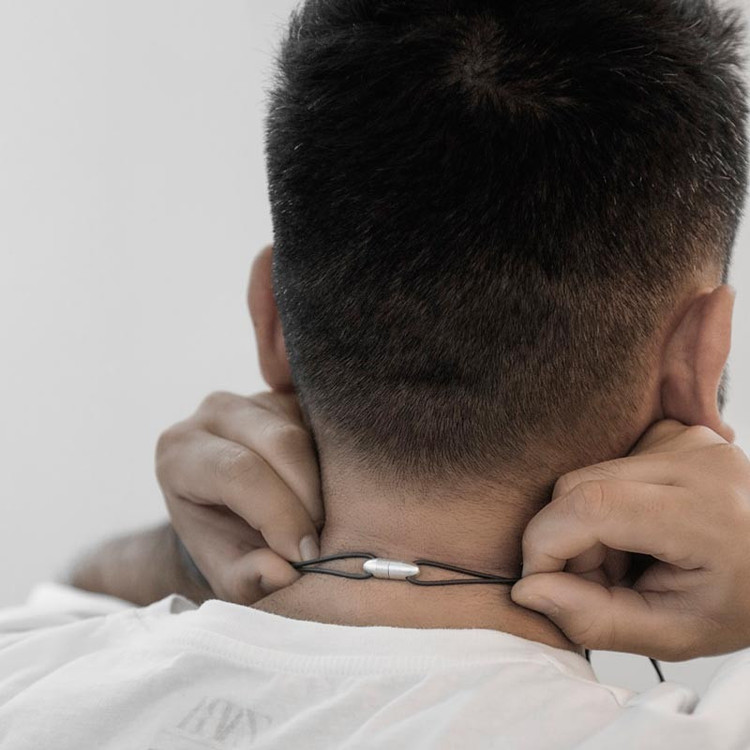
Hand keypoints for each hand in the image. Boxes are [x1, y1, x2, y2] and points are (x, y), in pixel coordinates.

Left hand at [156, 391, 322, 603]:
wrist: (229, 515)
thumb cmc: (224, 542)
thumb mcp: (229, 573)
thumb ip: (248, 578)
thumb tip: (282, 571)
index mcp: (181, 455)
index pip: (238, 473)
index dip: (279, 514)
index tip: (307, 555)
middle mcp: (214, 413)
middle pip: (279, 442)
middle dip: (311, 496)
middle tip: (326, 539)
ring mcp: (256, 399)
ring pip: (307, 430)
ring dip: (329, 481)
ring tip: (329, 520)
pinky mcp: (291, 397)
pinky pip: (325, 421)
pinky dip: (338, 459)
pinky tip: (336, 491)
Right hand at [511, 420, 749, 660]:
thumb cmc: (740, 603)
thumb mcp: (675, 634)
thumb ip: (597, 619)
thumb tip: (528, 589)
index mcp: (709, 514)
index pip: (591, 507)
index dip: (545, 544)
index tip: (540, 582)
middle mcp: (700, 462)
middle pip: (578, 488)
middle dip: (566, 541)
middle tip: (602, 580)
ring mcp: (689, 439)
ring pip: (587, 475)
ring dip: (587, 523)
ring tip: (630, 557)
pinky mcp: (676, 431)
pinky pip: (609, 463)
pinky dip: (608, 501)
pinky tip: (641, 527)